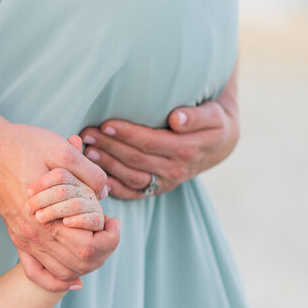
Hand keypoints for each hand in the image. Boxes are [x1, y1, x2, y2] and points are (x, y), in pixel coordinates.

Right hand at [0, 111, 119, 291]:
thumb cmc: (22, 145)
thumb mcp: (61, 151)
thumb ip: (90, 174)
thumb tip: (104, 194)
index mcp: (46, 218)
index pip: (88, 248)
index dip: (109, 239)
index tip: (113, 219)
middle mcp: (32, 235)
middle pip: (78, 265)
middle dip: (103, 252)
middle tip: (108, 229)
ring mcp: (22, 238)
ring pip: (61, 273)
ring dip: (85, 266)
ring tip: (95, 242)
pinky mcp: (15, 236)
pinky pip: (35, 272)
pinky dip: (55, 281)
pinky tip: (73, 277)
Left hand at [79, 70, 239, 199]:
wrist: (222, 143)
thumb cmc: (213, 121)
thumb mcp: (213, 115)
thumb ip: (196, 116)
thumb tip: (177, 119)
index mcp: (188, 149)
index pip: (151, 142)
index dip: (127, 134)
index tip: (105, 124)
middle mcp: (176, 169)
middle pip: (136, 159)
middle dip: (109, 147)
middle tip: (86, 135)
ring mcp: (167, 181)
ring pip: (132, 176)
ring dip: (107, 165)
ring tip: (87, 151)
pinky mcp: (160, 188)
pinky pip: (135, 192)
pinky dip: (116, 189)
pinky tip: (98, 180)